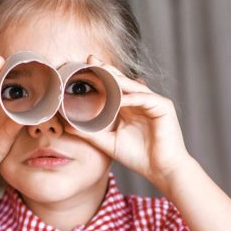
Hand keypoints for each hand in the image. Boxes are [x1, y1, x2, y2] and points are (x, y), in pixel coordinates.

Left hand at [65, 56, 192, 190]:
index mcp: (128, 108)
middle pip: (122, 82)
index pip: (113, 88)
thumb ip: (90, 133)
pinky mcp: (164, 107)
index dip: (100, 77)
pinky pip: (145, 98)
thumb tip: (67, 126)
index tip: (83, 68)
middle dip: (107, 70)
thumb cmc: (138, 158)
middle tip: (90, 60)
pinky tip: (120, 99)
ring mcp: (153, 103)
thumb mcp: (109, 143)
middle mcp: (140, 102)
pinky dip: (132, 98)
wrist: (161, 170)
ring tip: (103, 72)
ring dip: (118, 80)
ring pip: (133, 87)